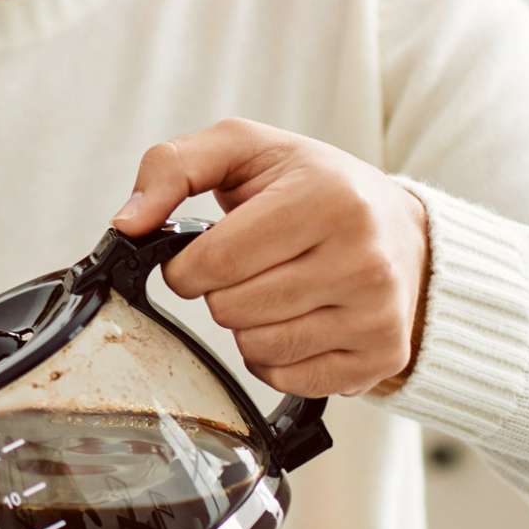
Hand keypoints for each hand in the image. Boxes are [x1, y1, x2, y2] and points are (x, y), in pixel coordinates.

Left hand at [111, 118, 430, 397]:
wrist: (402, 231)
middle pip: (232, 309)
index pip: (216, 261)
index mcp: (328, 199)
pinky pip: (288, 379)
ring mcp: (376, 313)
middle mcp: (362, 259)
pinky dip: (276, 357)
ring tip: (277, 289)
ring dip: (248, 324)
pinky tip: (298, 320)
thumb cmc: (315, 186)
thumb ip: (173, 169)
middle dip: (221, 292)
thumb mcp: (245, 149)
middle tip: (251, 267)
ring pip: (258, 349)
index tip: (200, 256)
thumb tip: (126, 225)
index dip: (187, 267)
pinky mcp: (381, 356)